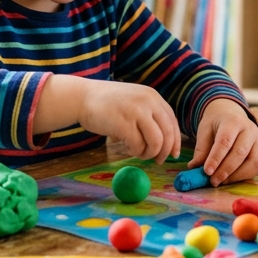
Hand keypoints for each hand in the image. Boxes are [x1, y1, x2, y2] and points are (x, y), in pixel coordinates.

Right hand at [37, 75, 180, 160]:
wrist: (82, 97)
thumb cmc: (106, 103)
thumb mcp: (134, 101)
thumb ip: (149, 114)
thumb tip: (164, 141)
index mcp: (153, 96)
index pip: (172, 122)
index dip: (175, 140)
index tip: (173, 154)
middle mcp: (148, 102)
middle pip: (168, 133)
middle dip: (165, 151)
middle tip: (158, 160)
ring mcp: (136, 112)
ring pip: (157, 142)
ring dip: (150, 153)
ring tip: (140, 154)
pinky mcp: (123, 124)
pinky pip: (138, 145)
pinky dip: (136, 152)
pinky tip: (129, 149)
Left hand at [188, 98, 257, 185]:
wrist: (231, 116)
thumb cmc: (216, 125)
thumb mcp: (205, 131)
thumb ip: (201, 149)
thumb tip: (194, 168)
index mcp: (233, 121)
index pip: (225, 141)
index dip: (216, 158)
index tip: (206, 171)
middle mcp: (250, 129)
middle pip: (239, 152)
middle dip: (225, 170)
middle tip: (212, 181)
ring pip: (253, 162)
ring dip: (236, 175)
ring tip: (221, 181)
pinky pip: (256, 168)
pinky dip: (243, 176)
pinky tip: (230, 179)